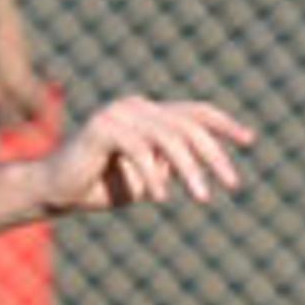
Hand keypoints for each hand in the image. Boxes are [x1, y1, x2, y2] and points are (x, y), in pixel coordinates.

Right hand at [39, 96, 253, 211]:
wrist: (54, 191)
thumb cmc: (100, 187)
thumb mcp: (147, 180)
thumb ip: (170, 170)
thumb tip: (196, 170)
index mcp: (149, 112)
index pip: (195, 112)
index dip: (224, 125)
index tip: (250, 141)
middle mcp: (136, 106)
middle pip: (188, 126)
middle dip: (215, 156)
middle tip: (233, 184)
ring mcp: (118, 113)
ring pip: (168, 138)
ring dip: (189, 170)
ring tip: (203, 197)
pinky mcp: (102, 127)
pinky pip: (138, 150)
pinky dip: (152, 176)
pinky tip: (160, 198)